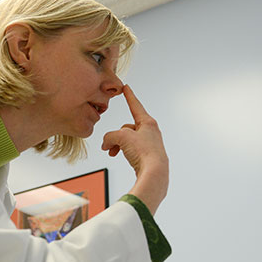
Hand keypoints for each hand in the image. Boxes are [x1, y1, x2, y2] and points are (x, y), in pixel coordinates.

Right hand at [101, 85, 168, 213]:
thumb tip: (107, 144)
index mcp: (148, 123)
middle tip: (107, 145)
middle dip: (114, 136)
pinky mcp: (146, 156)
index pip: (135, 105)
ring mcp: (149, 144)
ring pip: (126, 140)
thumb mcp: (122, 137)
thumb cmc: (144, 152)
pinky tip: (118, 157)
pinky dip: (121, 152)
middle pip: (126, 128)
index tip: (126, 87)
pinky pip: (129, 150)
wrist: (154, 174)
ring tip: (111, 152)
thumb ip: (110, 136)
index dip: (129, 96)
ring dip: (116, 145)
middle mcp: (150, 132)